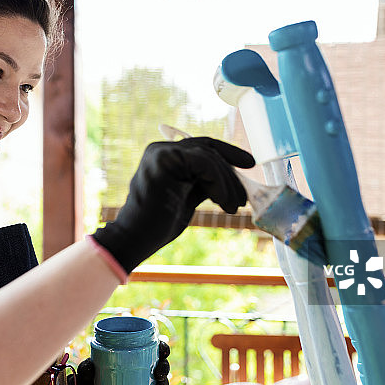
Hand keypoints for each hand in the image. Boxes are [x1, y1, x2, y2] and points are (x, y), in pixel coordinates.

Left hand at [71, 340, 174, 384]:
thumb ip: (85, 369)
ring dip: (165, 384)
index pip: (151, 347)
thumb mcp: (85, 374)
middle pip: (160, 363)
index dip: (161, 346)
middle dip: (165, 366)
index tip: (162, 348)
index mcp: (132, 355)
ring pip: (163, 381)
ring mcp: (144, 384)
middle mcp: (141, 368)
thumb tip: (91, 367)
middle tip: (159, 373)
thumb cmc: (88, 383)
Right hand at [94, 137, 254, 272]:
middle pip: (208, 149)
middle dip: (231, 172)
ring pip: (209, 158)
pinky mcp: (165, 161)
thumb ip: (203, 182)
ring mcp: (161, 153)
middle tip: (242, 198)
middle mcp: (161, 149)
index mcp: (164, 155)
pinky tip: (222, 202)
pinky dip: (219, 183)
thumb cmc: (158, 223)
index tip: (248, 163)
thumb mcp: (187, 196)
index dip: (228, 152)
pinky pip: (204, 164)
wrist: (135, 239)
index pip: (202, 146)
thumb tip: (231, 177)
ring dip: (227, 184)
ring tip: (232, 206)